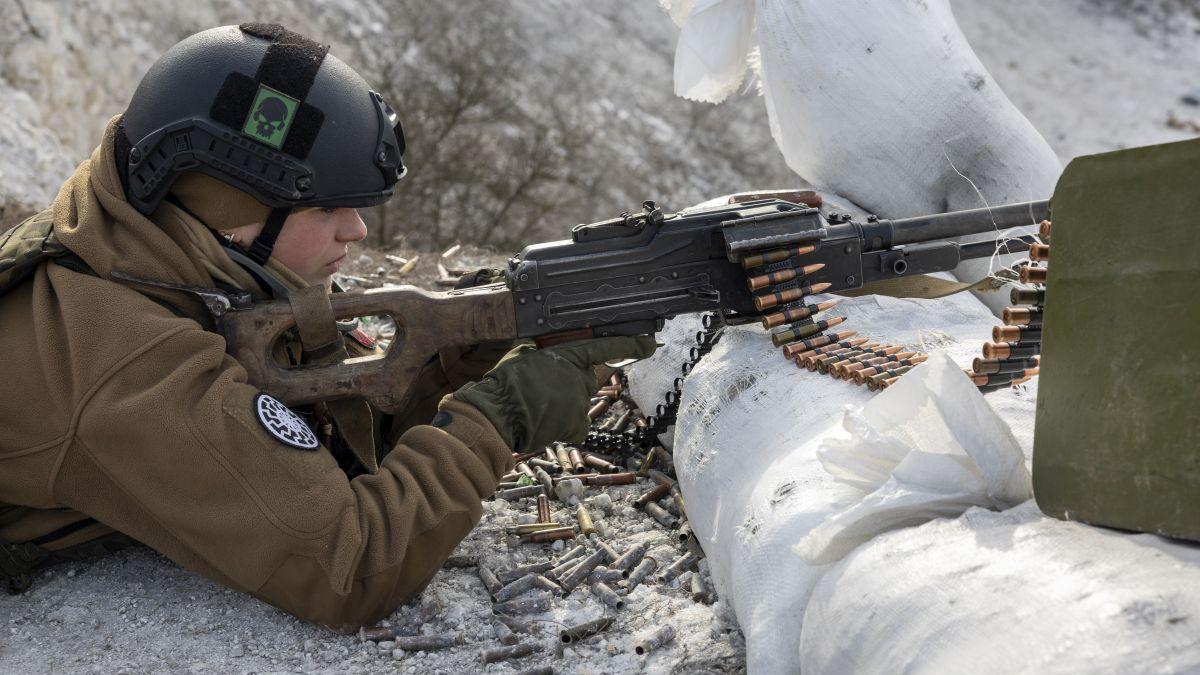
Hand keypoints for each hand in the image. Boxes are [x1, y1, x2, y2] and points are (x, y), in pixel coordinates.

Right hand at [451, 336, 656, 452]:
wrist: (499, 414)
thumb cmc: (507, 381)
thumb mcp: (522, 353)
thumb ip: (540, 350)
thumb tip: (539, 347)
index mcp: (570, 355)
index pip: (608, 347)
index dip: (632, 345)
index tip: (650, 344)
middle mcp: (581, 378)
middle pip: (588, 378)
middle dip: (572, 381)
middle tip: (545, 385)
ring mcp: (580, 403)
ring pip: (579, 401)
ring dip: (564, 402)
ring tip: (537, 404)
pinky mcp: (575, 425)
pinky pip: (577, 424)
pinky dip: (566, 424)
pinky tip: (547, 421)